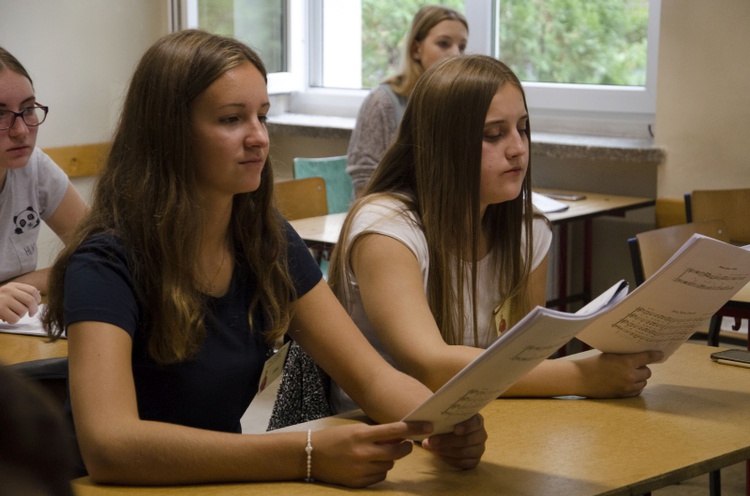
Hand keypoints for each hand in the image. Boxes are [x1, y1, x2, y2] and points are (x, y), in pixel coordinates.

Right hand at [0, 282, 41, 323]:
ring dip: (20, 316)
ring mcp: (4, 299)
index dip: (37, 299)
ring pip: (23, 311)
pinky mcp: (0, 309)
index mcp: (13, 285)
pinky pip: (15, 318)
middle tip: (31, 314)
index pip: (32, 291)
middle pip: (30, 301)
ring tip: (13, 314)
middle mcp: (8, 290)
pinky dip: (13, 321)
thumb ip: (21, 294)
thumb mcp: (9, 293)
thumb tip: (37, 298)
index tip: (36, 304)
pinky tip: (7, 318)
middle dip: (34, 310)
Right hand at [312, 421, 430, 486]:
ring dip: (389, 459)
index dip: (413, 428)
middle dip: (405, 447)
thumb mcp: (356, 430)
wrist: (310, 455)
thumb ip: (377, 435)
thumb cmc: (335, 439)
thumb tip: (400, 437)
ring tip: (376, 454)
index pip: (395, 430)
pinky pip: (379, 477)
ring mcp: (360, 470)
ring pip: (389, 465)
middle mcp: (363, 453)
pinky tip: (369, 464)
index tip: (428, 426)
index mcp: (362, 435)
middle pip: (397, 452)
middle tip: (406, 443)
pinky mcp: (358, 482)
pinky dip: (379, 470)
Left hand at [421, 414, 486, 468]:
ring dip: (446, 450)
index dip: (466, 426)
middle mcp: (481, 435)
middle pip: (467, 440)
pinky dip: (449, 459)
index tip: (455, 429)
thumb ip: (441, 418)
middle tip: (432, 440)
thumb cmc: (449, 424)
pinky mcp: (475, 461)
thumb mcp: (447, 418)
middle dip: (448, 440)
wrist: (450, 436)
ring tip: (432, 447)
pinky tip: (439, 455)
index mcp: (477, 420)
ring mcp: (479, 449)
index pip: (475, 423)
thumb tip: (427, 424)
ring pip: (464, 452)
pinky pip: (463, 463)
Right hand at [573, 350, 663, 397]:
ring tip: (629, 374)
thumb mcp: (610, 355)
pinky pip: (637, 390)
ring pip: (643, 382)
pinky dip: (635, 386)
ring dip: (639, 378)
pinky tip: (627, 382)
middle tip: (635, 365)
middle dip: (642, 368)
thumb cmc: (593, 364)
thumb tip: (638, 357)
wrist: (580, 378)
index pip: (646, 357)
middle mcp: (629, 376)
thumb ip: (625, 357)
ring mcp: (627, 387)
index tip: (660, 354)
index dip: (655, 355)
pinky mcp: (623, 395)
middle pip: (647, 371)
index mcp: (626, 362)